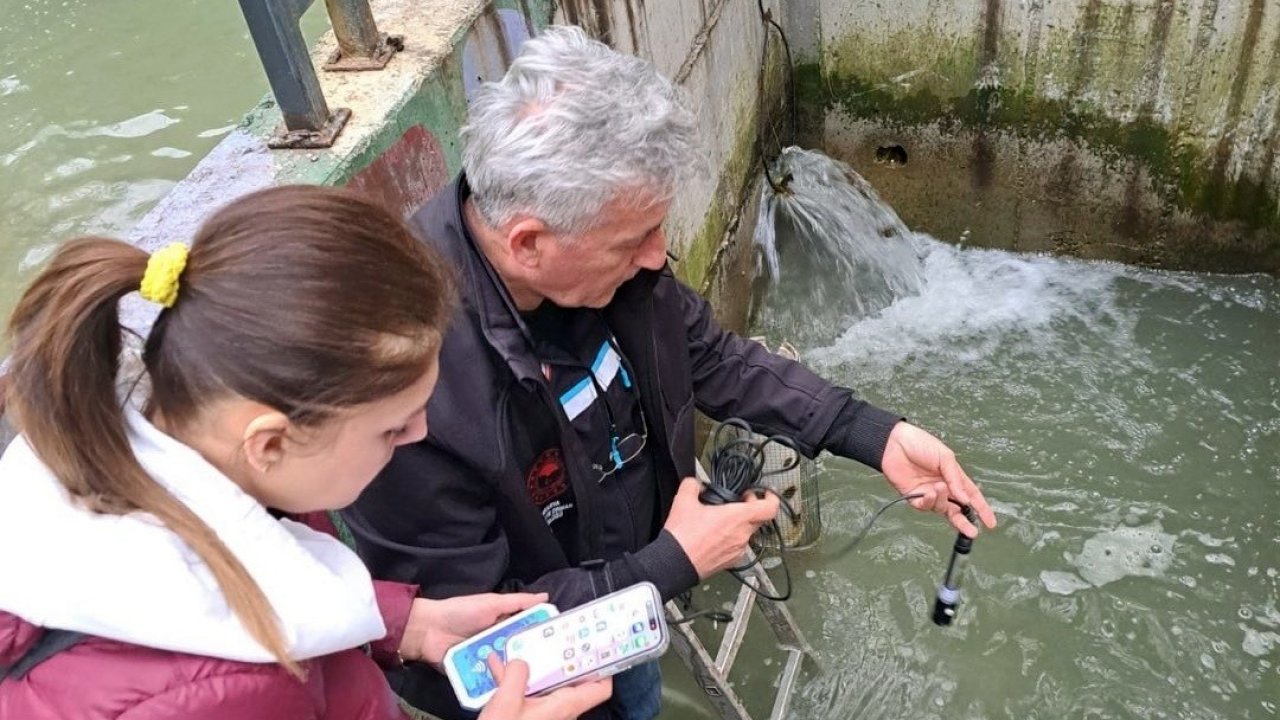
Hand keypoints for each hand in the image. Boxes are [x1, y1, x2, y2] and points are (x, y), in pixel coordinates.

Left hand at [399, 592, 549, 667]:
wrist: (429, 631)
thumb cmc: (460, 611)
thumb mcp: (492, 602)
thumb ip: (518, 601)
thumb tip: (545, 596)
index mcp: (503, 623)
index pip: (527, 630)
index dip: (541, 634)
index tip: (558, 639)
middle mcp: (498, 641)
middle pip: (520, 650)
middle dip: (530, 655)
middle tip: (546, 662)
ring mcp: (488, 658)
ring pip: (507, 665)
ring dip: (513, 667)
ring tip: (528, 673)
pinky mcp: (477, 672)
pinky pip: (491, 678)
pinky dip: (497, 679)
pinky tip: (507, 681)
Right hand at [481, 655, 611, 719]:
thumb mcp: (506, 702)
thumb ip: (517, 674)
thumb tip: (520, 661)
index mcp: (564, 706)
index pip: (600, 689)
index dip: (603, 667)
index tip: (597, 646)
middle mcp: (560, 711)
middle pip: (572, 679)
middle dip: (561, 657)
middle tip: (557, 636)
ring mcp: (546, 714)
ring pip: (546, 684)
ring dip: (533, 666)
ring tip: (518, 646)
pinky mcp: (530, 716)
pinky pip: (528, 693)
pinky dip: (516, 680)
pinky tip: (498, 666)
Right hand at [663, 477, 779, 578]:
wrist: (675, 563)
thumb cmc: (683, 537)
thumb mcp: (683, 500)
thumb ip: (692, 485)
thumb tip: (695, 484)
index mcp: (738, 518)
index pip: (769, 508)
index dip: (772, 497)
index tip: (767, 493)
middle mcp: (742, 535)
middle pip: (758, 519)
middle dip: (750, 507)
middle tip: (738, 501)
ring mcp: (738, 550)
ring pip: (747, 532)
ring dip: (740, 524)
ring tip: (721, 519)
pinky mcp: (730, 562)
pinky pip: (738, 546)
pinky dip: (732, 538)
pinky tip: (715, 535)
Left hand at [879, 422, 996, 536]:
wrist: (895, 442)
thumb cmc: (920, 444)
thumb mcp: (945, 457)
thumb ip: (956, 479)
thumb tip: (966, 500)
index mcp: (954, 477)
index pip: (971, 496)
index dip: (981, 509)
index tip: (990, 522)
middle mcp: (943, 488)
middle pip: (956, 510)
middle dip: (965, 522)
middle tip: (972, 532)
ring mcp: (928, 493)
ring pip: (941, 508)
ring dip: (943, 500)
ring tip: (939, 486)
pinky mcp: (913, 496)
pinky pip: (924, 506)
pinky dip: (929, 501)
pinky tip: (929, 492)